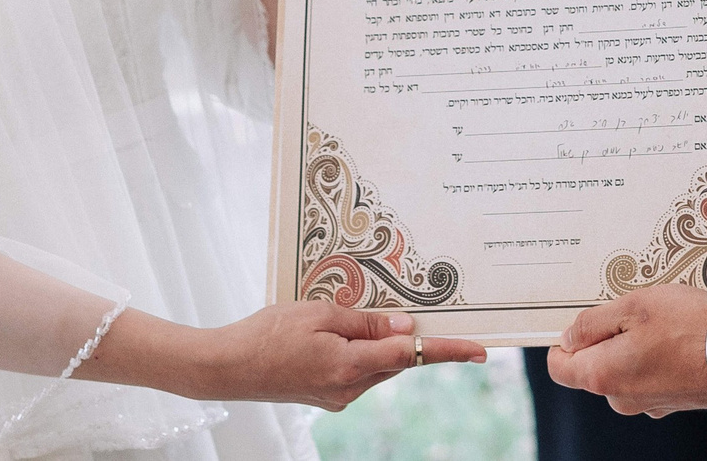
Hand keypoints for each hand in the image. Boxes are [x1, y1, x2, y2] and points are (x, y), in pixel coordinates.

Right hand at [197, 301, 486, 410]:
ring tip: (356, 316)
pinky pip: (358, 371)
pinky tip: (342, 333)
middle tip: (428, 310)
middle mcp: (349, 389)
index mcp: (349, 366)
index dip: (448, 351)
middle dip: (407, 336)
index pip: (410, 355)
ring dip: (380, 343)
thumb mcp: (318, 313)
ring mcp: (338, 397)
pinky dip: (361, 351)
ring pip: (377, 366)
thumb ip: (364, 321)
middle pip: (396, 360)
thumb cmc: (267, 333)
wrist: (227, 367)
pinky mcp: (327, 396)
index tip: (479, 350)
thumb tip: (404, 326)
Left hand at [545, 286, 706, 417]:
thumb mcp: (633, 307)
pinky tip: (676, 337)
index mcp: (602, 376)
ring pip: (622, 368)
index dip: (564, 339)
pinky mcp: (669, 401)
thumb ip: (592, 323)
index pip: (559, 366)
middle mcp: (619, 398)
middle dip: (605, 337)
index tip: (584, 319)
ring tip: (660, 320)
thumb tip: (569, 337)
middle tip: (632, 310)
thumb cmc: (687, 328)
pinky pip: (648, 375)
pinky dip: (654, 357)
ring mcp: (645, 403)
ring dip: (632, 345)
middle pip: (592, 365)